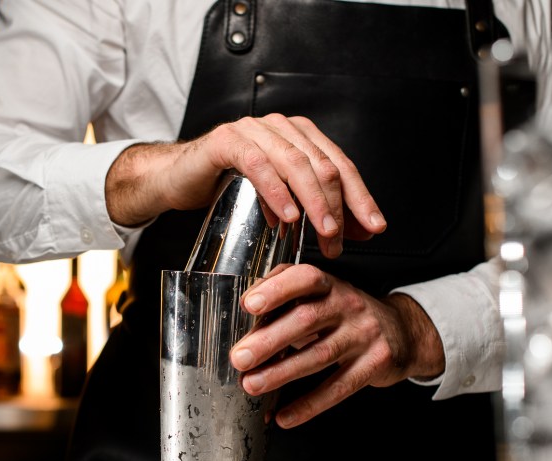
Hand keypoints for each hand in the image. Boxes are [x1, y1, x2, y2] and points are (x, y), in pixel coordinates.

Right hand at [105, 114, 387, 257]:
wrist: (177, 179)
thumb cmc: (225, 188)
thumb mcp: (278, 200)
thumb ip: (310, 209)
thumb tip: (351, 232)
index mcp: (300, 136)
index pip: (340, 165)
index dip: (361, 198)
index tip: (374, 229)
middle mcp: (282, 127)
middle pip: (323, 165)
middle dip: (338, 208)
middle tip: (340, 242)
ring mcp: (254, 130)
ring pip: (296, 164)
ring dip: (314, 203)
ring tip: (323, 232)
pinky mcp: (227, 141)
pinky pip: (259, 165)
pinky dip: (277, 192)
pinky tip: (287, 216)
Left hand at [228, 264, 445, 427]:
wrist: (402, 332)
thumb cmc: (346, 315)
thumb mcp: (321, 296)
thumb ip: (285, 298)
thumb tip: (243, 310)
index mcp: (329, 285)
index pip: (305, 278)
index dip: (277, 289)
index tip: (250, 305)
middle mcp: (348, 305)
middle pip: (306, 319)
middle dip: (269, 340)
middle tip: (240, 358)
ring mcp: (363, 335)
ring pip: (319, 355)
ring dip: (282, 373)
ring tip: (253, 385)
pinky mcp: (375, 364)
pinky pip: (338, 387)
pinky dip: (309, 404)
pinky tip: (285, 415)